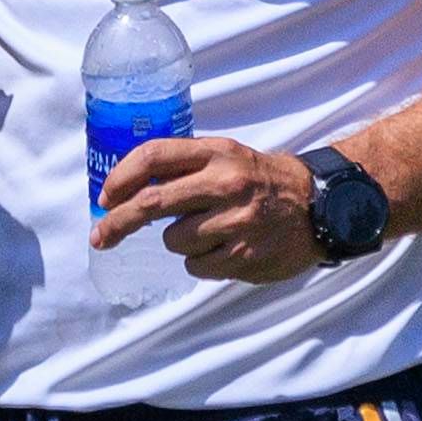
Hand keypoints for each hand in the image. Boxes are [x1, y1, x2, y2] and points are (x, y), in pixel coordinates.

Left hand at [94, 137, 322, 284]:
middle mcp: (225, 184)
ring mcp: (236, 222)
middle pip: (151, 203)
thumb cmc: (261, 180)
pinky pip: (196, 267)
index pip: (154, 156)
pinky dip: (201, 261)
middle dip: (117, 223)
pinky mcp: (244, 256)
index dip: (121, 177)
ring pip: (173, 241)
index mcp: (217, 153)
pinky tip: (224, 248)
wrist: (321, 207)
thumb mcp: (227, 157)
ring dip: (178, 241)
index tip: (105, 197)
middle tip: (100, 236)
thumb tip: (127, 189)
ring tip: (209, 231)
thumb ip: (184, 166)